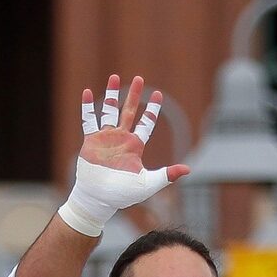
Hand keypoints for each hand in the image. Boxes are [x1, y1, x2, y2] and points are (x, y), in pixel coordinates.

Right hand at [59, 74, 189, 236]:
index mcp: (135, 146)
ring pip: (109, 110)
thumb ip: (167, 175)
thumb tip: (188, 169)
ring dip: (112, 94)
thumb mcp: (148, 184)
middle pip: (129, 111)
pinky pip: (89, 120)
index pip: (146, 124)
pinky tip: (88, 92)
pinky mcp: (91, 141)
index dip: (152, 110)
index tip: (158, 94)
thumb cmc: (123, 194)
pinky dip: (88, 107)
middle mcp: (121, 139)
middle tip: (139, 78)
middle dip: (134, 95)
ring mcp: (106, 139)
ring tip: (114, 76)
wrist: (99, 199)